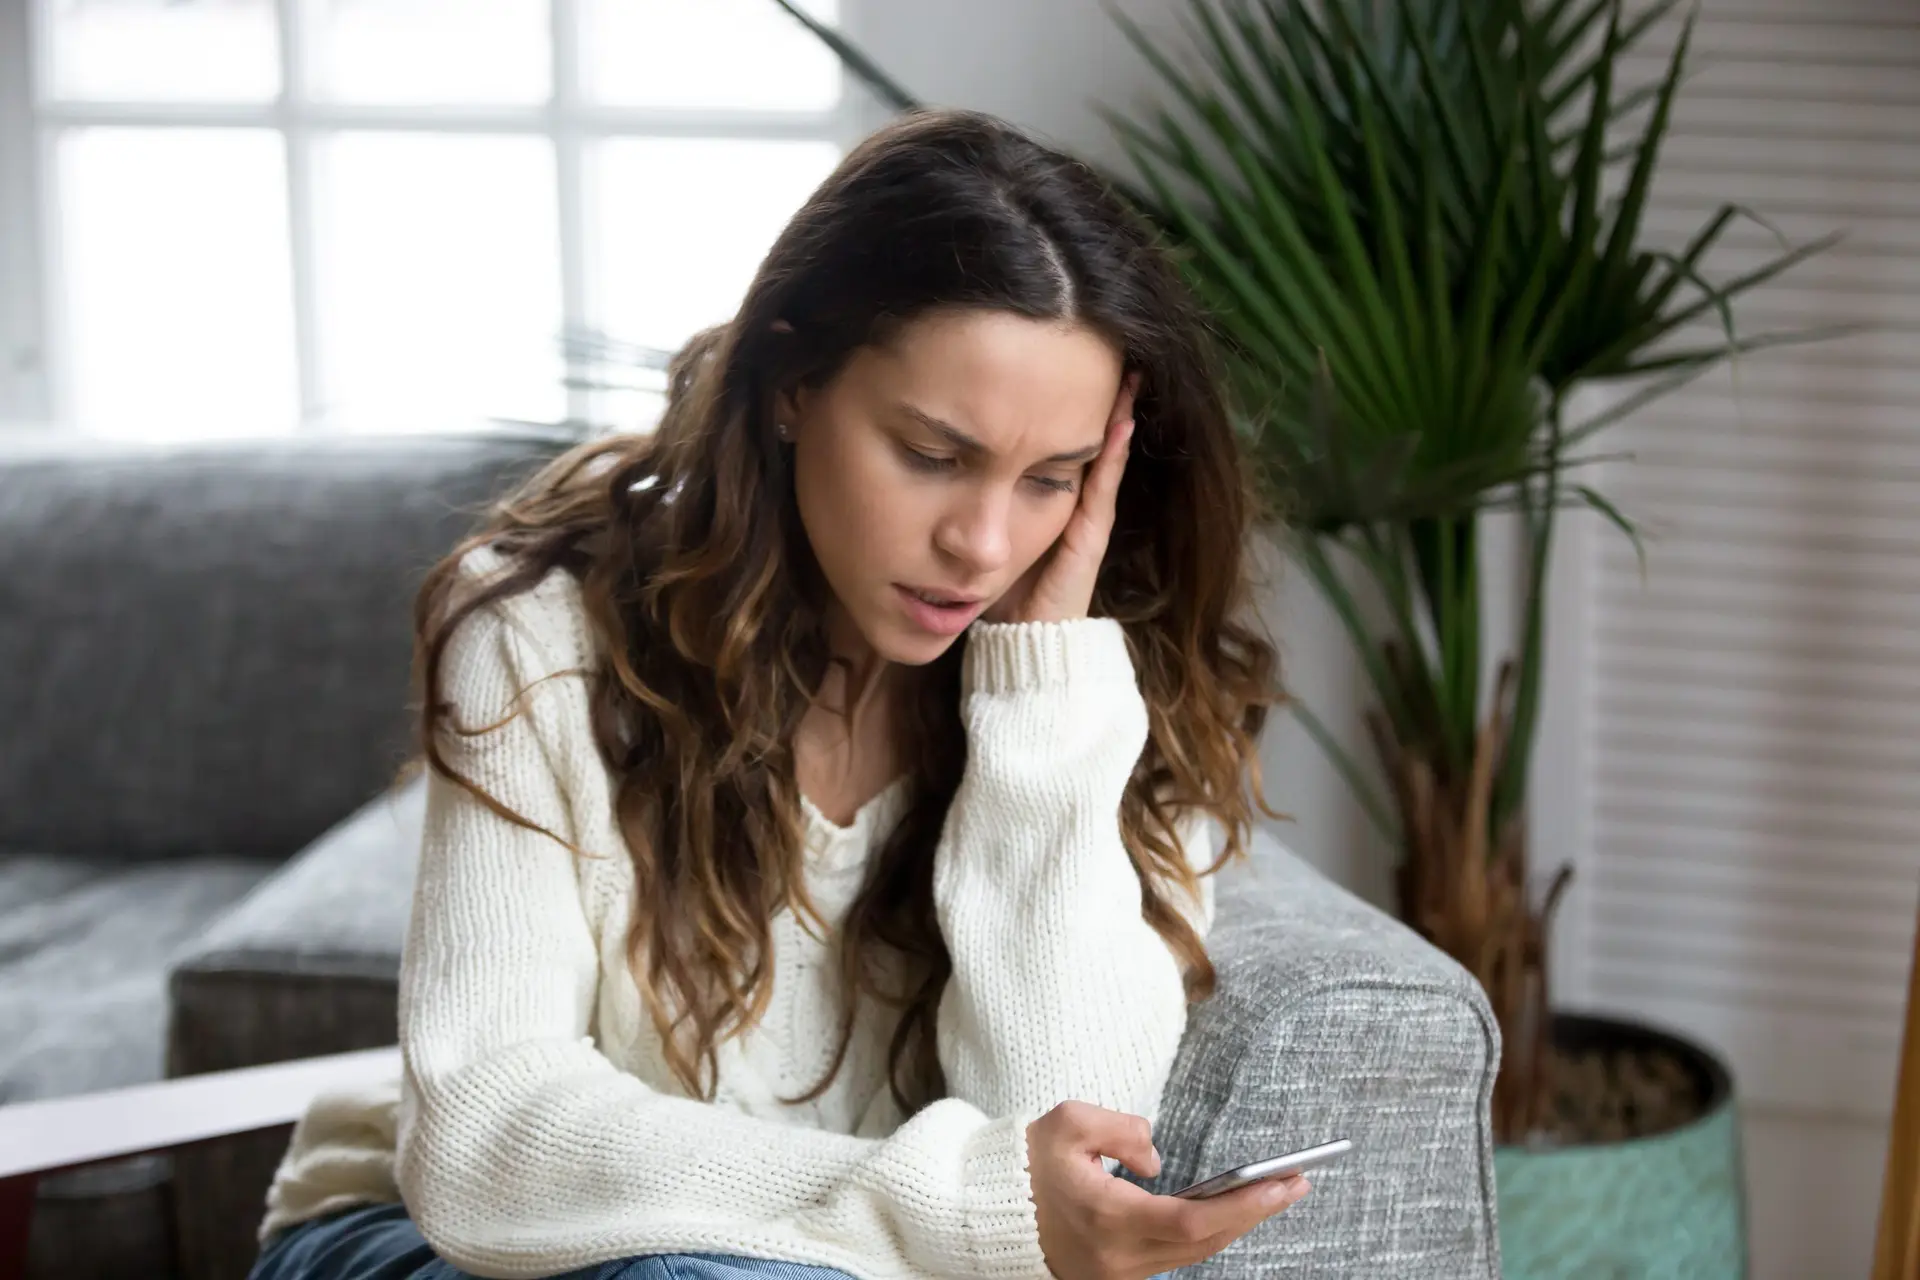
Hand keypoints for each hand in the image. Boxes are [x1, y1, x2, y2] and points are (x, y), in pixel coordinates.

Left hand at [984, 372, 1139, 624]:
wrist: (1021, 642)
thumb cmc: (997, 593)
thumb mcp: (981, 531)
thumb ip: (969, 500)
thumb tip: (932, 459)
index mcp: (1044, 500)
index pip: (1056, 443)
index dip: (1059, 405)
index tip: (1058, 362)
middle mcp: (1071, 505)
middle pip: (1084, 441)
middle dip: (1093, 399)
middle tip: (1105, 351)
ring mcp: (1085, 519)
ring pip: (1103, 456)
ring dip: (1116, 417)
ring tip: (1126, 375)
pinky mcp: (1089, 537)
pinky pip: (1102, 488)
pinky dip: (1113, 455)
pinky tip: (1119, 423)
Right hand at [1027, 1101, 1309, 1279]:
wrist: (988, 1212)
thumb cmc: (1026, 1163)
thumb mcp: (1068, 1123)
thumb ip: (1122, 1129)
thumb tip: (1158, 1160)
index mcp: (1108, 1218)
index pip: (1193, 1219)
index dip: (1245, 1204)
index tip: (1285, 1181)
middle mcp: (1119, 1257)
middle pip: (1205, 1241)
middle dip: (1255, 1212)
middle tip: (1298, 1181)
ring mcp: (1118, 1275)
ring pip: (1193, 1253)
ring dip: (1236, 1224)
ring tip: (1275, 1191)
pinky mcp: (1116, 1278)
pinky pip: (1174, 1256)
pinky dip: (1207, 1233)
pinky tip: (1232, 1209)